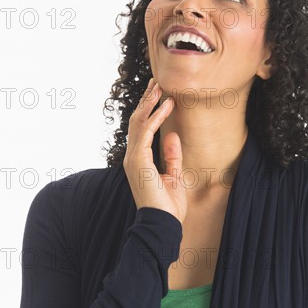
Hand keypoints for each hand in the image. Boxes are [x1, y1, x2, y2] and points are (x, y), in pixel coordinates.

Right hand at [123, 78, 187, 225]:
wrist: (163, 225)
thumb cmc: (169, 206)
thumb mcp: (174, 176)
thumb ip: (171, 155)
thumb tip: (172, 135)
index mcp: (138, 160)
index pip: (141, 129)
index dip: (149, 110)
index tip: (158, 95)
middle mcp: (132, 156)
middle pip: (137, 121)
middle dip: (147, 100)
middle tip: (156, 83)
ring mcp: (133, 157)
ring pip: (139, 122)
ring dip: (150, 102)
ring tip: (160, 87)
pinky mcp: (138, 160)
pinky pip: (147, 131)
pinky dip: (157, 116)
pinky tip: (166, 105)